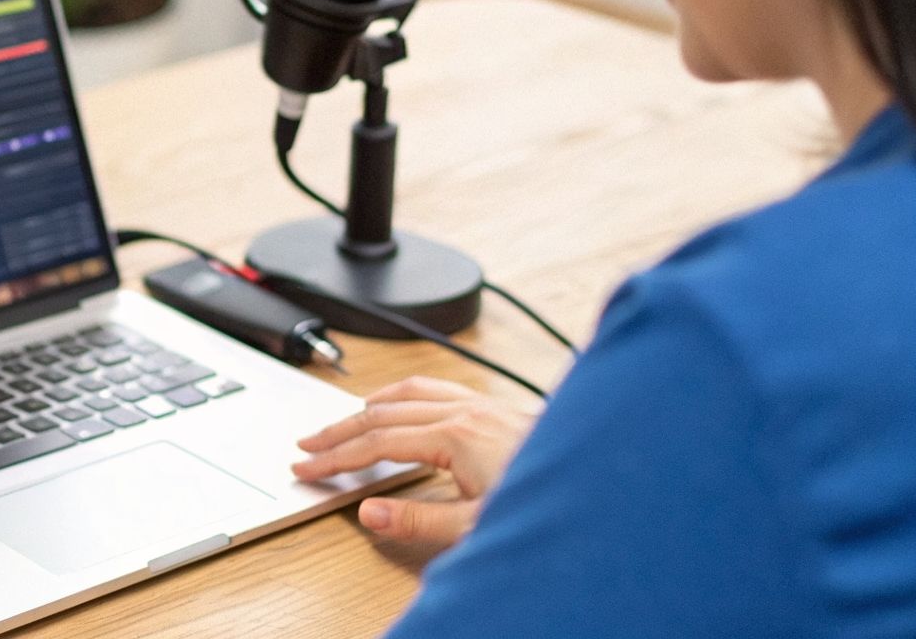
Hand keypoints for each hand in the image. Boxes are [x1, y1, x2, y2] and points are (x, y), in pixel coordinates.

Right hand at [293, 376, 538, 550]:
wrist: (609, 481)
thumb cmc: (549, 504)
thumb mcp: (479, 526)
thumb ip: (419, 520)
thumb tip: (369, 513)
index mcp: (455, 437)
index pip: (376, 443)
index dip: (336, 456)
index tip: (306, 466)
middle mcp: (466, 412)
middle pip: (382, 412)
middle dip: (339, 430)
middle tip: (307, 444)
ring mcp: (482, 405)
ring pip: (408, 393)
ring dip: (367, 406)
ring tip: (342, 420)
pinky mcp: (497, 408)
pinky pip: (436, 388)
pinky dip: (403, 395)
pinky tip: (401, 403)